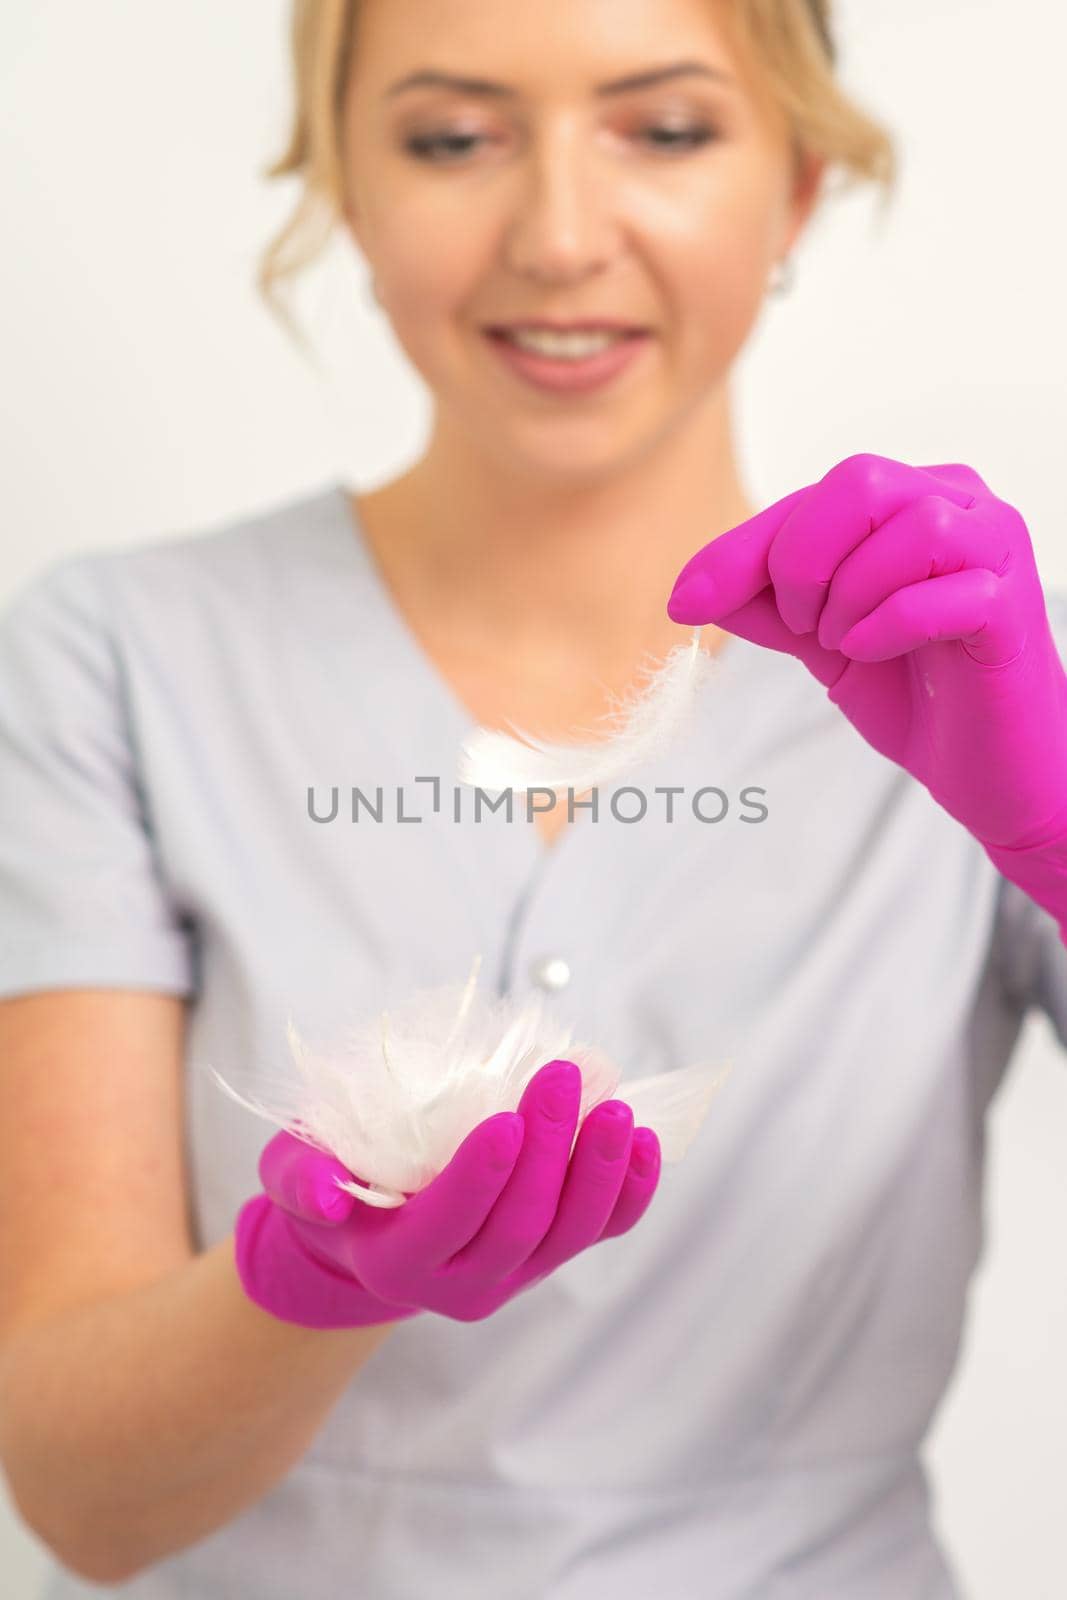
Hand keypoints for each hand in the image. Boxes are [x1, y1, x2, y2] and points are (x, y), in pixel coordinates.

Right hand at [235, 1059, 661, 1328]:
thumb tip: (328, 1192)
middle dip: (548, 1148)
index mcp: (396, 1263)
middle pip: (519, 1225)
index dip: (480, 1176)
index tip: (506, 1117)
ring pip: (570, 1234)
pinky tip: (643, 1140)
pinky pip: (602, 1231)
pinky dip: (629, 1190)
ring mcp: (513, 1276)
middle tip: (562, 1075)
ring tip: (613, 1105)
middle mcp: (460, 1285)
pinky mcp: (549, 1256)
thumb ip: (301, 1181)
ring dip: (597, 1168)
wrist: (364, 1230)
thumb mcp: (291, 1176)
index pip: (448, 1223)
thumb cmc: (325, 1181)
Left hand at [666, 452, 1066, 854]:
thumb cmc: (919, 696)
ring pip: (911, 526)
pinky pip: (944, 592)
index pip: (813, 498)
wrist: (990, 773)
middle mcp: (963, 506)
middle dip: (802, 558)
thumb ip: (770, 608)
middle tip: (801, 625)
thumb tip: (696, 588)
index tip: (685, 600)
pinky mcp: (1014, 608)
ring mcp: (997, 550)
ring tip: (846, 643)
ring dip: (851, 594)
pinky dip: (888, 624)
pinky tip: (872, 653)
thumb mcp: (825, 642)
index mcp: (914, 500)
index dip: (742, 548)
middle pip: (860, 482)